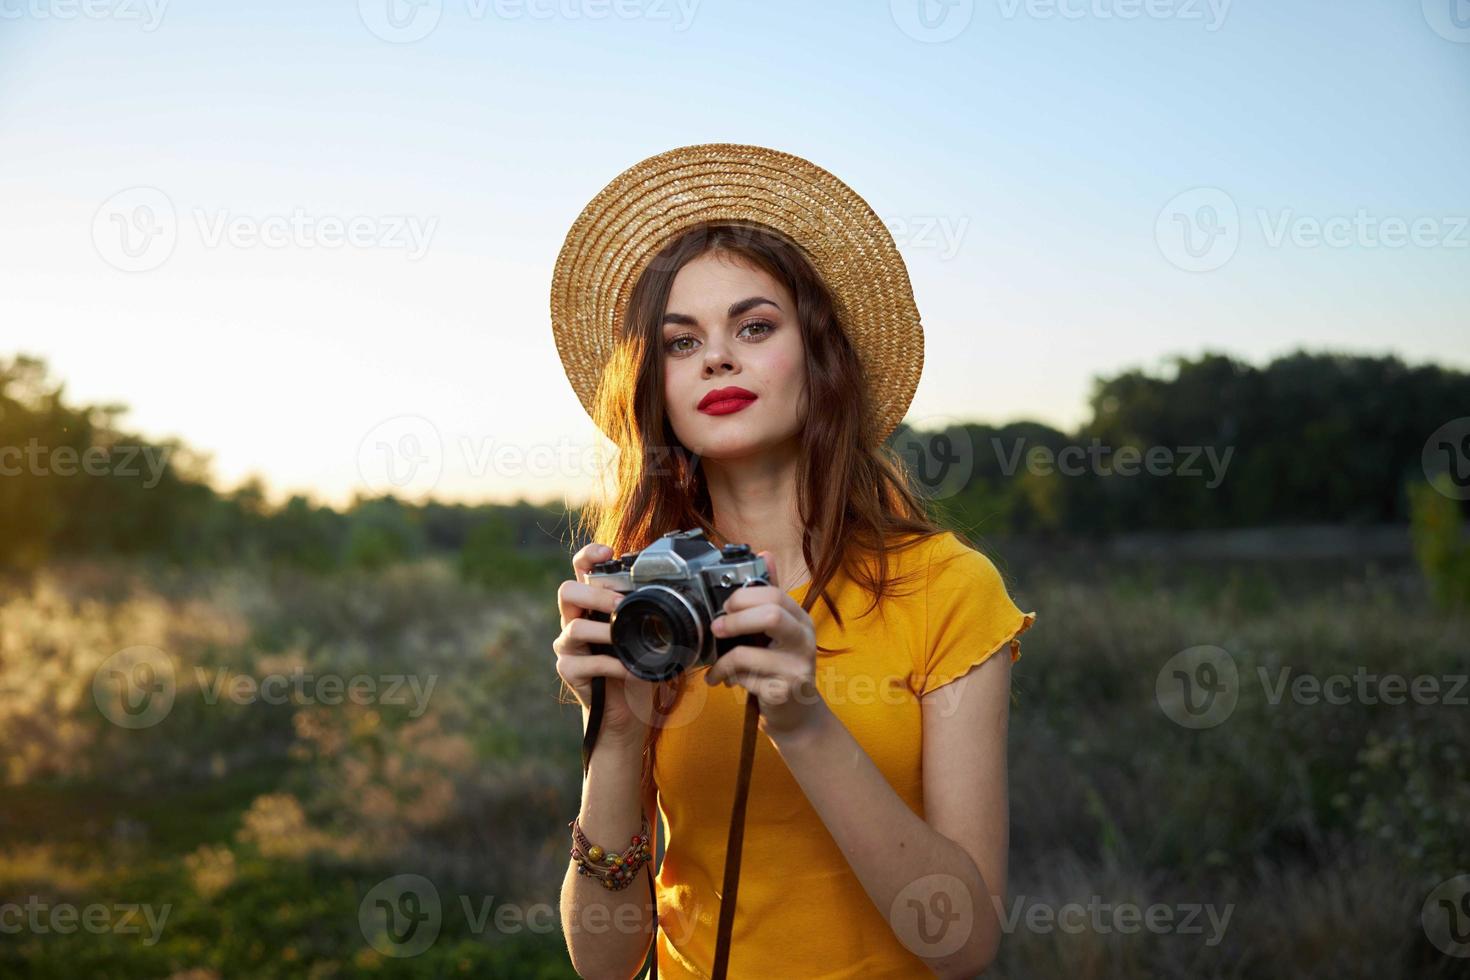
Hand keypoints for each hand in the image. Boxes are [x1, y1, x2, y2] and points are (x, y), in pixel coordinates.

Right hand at [553, 542, 654, 751]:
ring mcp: (567, 645)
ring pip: (574, 628)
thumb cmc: (636, 663)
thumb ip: (648, 611)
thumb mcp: (644, 633)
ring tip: (624, 640)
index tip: (608, 552)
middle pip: (567, 592)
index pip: (580, 569)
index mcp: (591, 603)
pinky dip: (612, 666)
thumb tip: (678, 591)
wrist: (627, 708)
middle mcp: (573, 619)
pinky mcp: (568, 670)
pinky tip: (630, 671)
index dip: (588, 556)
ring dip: (604, 633)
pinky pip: (586, 663)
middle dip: (595, 595)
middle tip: (621, 604)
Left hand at [703, 551, 828, 741]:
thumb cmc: (781, 666)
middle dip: (734, 620)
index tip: (726, 606)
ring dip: (723, 660)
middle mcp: (804, 641)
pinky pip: (743, 679)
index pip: (774, 594)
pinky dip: (728, 679)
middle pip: (770, 615)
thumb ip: (770, 594)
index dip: (744, 596)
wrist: (798, 715)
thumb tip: (764, 554)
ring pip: (747, 653)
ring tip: (718, 665)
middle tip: (717, 628)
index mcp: (802, 620)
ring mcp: (796, 668)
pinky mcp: (783, 692)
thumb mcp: (780, 630)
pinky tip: (727, 681)